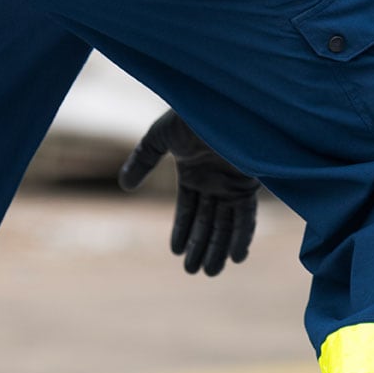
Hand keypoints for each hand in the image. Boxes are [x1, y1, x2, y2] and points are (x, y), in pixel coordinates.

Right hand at [119, 110, 259, 276]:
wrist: (221, 98)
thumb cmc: (191, 111)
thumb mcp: (160, 137)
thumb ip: (143, 160)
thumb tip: (124, 187)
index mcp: (194, 173)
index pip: (188, 210)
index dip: (183, 232)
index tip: (177, 254)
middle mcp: (215, 183)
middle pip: (208, 223)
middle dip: (202, 248)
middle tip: (197, 273)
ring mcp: (232, 184)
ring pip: (226, 225)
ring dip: (219, 249)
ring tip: (211, 272)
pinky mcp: (249, 184)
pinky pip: (246, 216)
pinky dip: (242, 236)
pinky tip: (237, 257)